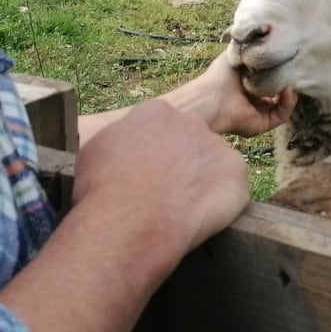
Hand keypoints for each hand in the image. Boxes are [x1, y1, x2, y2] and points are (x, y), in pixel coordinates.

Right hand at [70, 98, 250, 255]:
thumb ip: (116, 139)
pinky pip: (233, 188)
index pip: (164, 127)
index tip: (148, 174)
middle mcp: (191, 121)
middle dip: (182, 164)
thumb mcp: (94, 151)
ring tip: (182, 211)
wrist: (129, 220)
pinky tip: (201, 219)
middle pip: (191, 141)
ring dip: (203, 183)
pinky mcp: (237, 173)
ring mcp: (217, 145)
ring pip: (214, 165)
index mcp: (156, 112)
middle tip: (168, 194)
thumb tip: (119, 146)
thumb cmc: (102, 190)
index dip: (156, 153)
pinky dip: (222, 203)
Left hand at [160, 52, 296, 137]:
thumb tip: (267, 38)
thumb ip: (253, 47)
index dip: (279, 69)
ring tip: (290, 79)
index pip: (270, 77)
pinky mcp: (263, 123)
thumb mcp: (238, 52)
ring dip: (290, 91)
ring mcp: (259, 112)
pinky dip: (287, 102)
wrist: (212, 97)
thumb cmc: (220, 74)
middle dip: (287, 80)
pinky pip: (282, 114)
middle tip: (293, 69)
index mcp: (247, 83)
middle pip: (279, 91)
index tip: (287, 59)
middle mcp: (254, 99)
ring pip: (283, 103)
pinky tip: (287, 90)